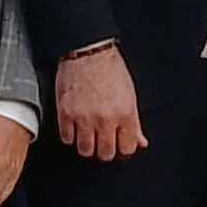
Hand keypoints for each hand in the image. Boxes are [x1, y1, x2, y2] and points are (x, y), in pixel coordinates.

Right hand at [55, 46, 144, 161]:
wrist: (88, 52)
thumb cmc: (111, 69)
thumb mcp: (130, 95)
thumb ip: (135, 122)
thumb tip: (140, 141)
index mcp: (125, 114)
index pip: (127, 148)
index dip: (123, 149)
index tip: (119, 145)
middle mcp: (105, 119)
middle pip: (105, 153)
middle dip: (105, 151)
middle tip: (104, 143)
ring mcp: (84, 118)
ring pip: (85, 150)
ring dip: (87, 146)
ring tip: (89, 137)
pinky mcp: (66, 114)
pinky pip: (67, 138)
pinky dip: (71, 136)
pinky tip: (76, 128)